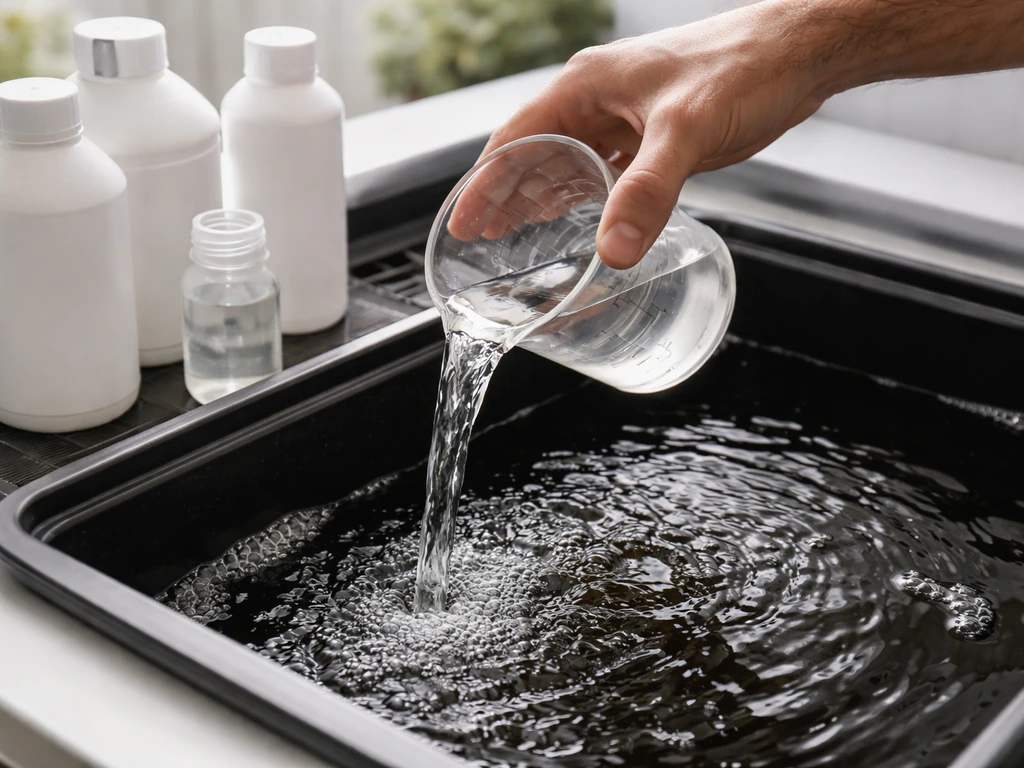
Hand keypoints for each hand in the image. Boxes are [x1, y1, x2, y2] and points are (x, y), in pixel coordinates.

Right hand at [477, 1, 827, 268]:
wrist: (798, 53)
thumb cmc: (743, 69)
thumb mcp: (687, 132)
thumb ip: (648, 192)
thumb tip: (613, 251)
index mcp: (586, 86)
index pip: (516, 138)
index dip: (485, 183)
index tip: (464, 221)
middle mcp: (597, 99)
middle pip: (534, 152)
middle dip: (505, 194)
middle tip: (482, 238)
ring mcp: (624, 115)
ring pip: (566, 161)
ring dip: (540, 196)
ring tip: (514, 233)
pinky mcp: (652, 133)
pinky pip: (602, 167)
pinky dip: (582, 193)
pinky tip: (575, 215)